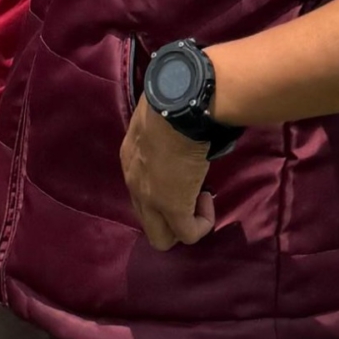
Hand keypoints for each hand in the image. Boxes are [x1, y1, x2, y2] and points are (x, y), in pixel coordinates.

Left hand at [119, 97, 217, 249]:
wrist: (178, 106)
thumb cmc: (172, 102)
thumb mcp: (159, 117)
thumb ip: (164, 128)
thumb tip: (183, 124)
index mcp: (130, 159)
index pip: (141, 189)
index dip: (164, 188)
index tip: (184, 173)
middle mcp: (134, 183)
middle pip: (147, 222)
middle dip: (171, 217)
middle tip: (194, 195)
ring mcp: (150, 199)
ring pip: (162, 236)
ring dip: (185, 223)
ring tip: (201, 198)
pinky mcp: (172, 207)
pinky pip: (187, 233)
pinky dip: (202, 223)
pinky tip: (208, 200)